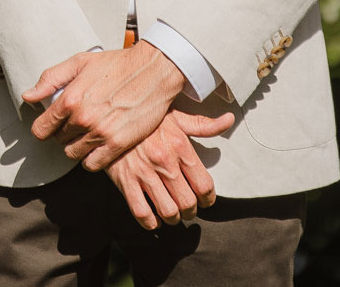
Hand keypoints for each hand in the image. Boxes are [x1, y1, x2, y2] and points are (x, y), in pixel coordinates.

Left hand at [22, 43, 186, 169]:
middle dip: (64, 133)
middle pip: (58, 140)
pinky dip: (91, 158)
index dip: (44, 127)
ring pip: (73, 154)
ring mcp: (100, 133)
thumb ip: (50, 79)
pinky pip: (92, 165)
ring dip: (77, 146)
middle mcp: (82, 118)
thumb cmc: (117, 64)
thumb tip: (28, 96)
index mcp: (70, 99)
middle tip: (77, 123)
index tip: (52, 125)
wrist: (153, 71)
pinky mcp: (117, 144)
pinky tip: (97, 146)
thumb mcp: (80, 62)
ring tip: (87, 134)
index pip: (41, 129)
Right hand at [107, 108, 235, 229]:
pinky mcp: (125, 181)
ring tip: (173, 214)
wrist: (110, 117)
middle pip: (188, 202)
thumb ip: (204, 125)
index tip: (205, 200)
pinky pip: (141, 212)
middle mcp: (164, 162)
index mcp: (180, 146)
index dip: (208, 199)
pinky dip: (151, 222)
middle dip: (191, 211)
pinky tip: (153, 217)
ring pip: (168, 211)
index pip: (204, 185)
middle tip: (188, 209)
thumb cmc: (146, 119)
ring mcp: (144, 173)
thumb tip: (229, 120)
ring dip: (173, 218)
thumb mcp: (176, 117)